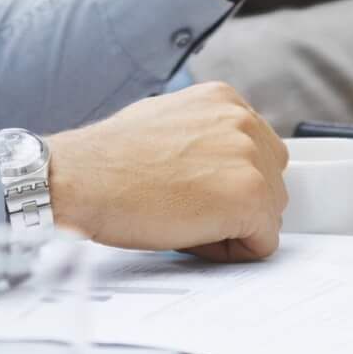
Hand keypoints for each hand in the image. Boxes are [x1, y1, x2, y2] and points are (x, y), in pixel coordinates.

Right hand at [46, 83, 285, 261]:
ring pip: (269, 214)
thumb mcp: (165, 122)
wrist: (81, 178)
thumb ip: (203, 135)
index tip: (198, 193)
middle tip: (189, 212)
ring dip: (234, 229)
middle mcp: (243, 121)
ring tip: (184, 222)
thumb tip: (214, 163)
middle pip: (271, 182)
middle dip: (238, 205)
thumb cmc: (107, 160)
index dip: (227, 182)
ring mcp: (250, 158)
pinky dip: (231, 253)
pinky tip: (191, 238)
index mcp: (224, 100)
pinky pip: (262, 243)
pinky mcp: (249, 197)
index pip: (258, 151)